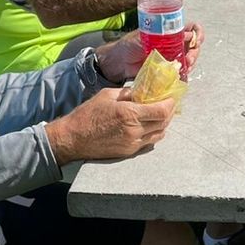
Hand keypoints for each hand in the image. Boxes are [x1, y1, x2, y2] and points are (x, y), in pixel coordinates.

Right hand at [46, 88, 175, 163]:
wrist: (73, 139)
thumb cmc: (87, 114)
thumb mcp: (108, 95)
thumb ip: (128, 93)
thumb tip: (143, 92)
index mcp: (129, 114)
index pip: (162, 110)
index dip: (170, 103)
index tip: (171, 97)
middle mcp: (134, 131)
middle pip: (164, 122)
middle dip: (169, 112)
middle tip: (167, 103)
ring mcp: (133, 143)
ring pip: (160, 134)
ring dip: (163, 123)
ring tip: (158, 114)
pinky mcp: (129, 152)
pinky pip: (149, 142)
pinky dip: (154, 133)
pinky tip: (149, 125)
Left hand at [96, 22, 203, 80]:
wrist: (118, 62)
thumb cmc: (128, 45)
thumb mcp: (145, 36)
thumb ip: (165, 36)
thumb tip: (186, 34)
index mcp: (169, 31)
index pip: (192, 28)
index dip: (198, 33)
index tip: (195, 41)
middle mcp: (173, 43)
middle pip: (193, 46)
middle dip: (194, 53)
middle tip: (188, 60)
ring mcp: (171, 56)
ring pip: (189, 59)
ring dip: (190, 64)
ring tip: (184, 69)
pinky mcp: (168, 69)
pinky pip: (181, 71)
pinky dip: (183, 74)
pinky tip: (181, 76)